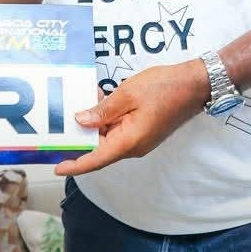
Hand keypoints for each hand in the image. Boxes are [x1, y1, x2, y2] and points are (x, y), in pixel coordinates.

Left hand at [54, 59, 207, 176]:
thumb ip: (102, 110)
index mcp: (129, 141)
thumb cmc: (163, 88)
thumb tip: (80, 121)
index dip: (75, 165)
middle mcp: (133, 146)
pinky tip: (96, 99)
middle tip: (56, 127)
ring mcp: (138, 139)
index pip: (97, 159)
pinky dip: (105, 118)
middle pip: (100, 148)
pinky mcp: (141, 130)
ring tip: (75, 104)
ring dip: (92, 124)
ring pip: (108, 137)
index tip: (57, 167)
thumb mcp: (127, 94)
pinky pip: (117, 129)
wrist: (194, 84)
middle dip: (79, 138)